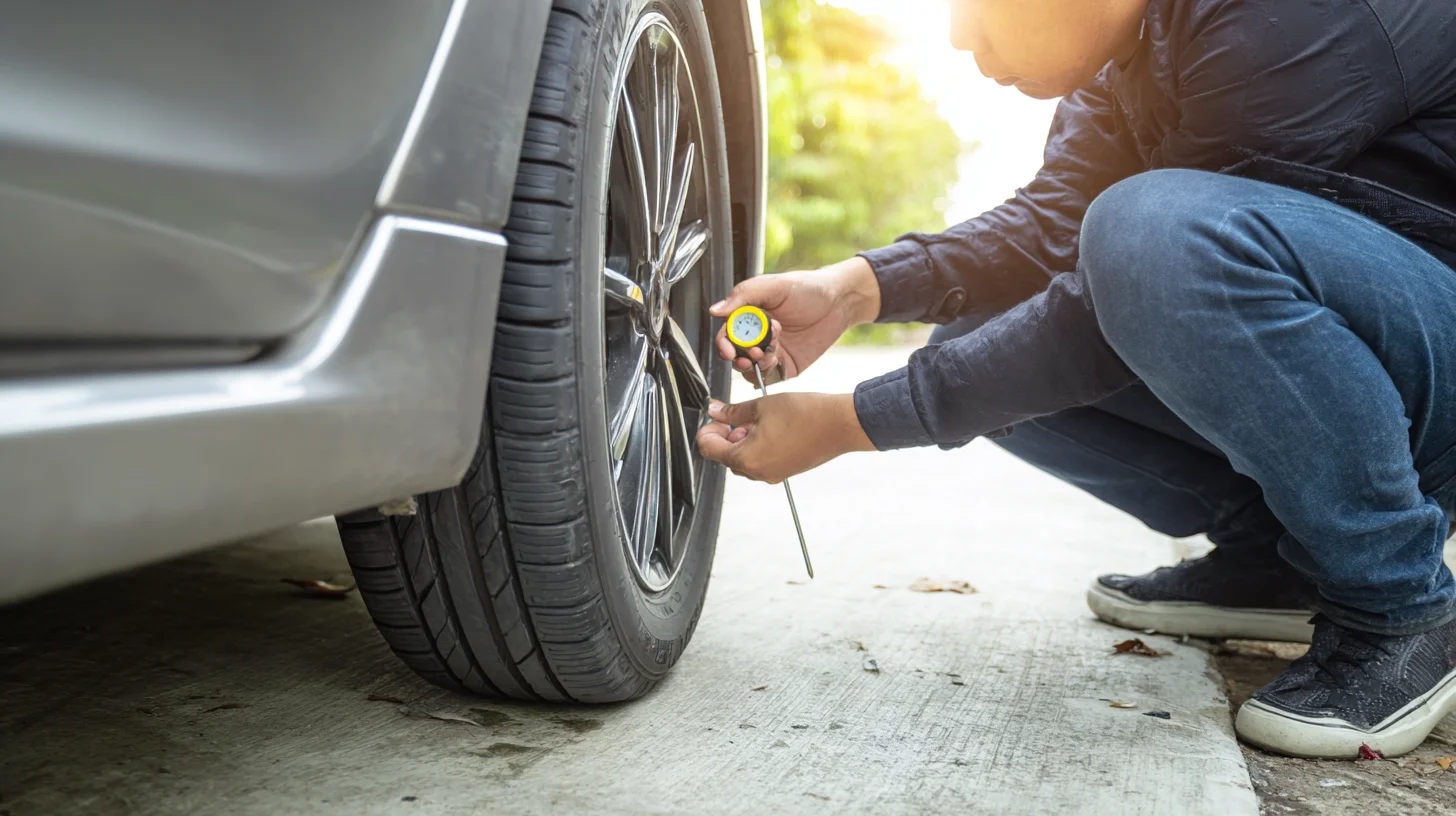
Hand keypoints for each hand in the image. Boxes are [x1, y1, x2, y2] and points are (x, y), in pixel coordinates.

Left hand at [695, 394, 874, 483]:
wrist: (839, 424)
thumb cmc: (804, 414)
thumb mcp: (761, 406)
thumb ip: (733, 412)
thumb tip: (715, 411)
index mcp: (747, 459)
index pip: (709, 449)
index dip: (708, 430)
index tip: (717, 417)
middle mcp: (758, 473)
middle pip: (726, 457)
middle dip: (726, 436)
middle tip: (738, 416)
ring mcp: (773, 475)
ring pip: (744, 461)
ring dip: (742, 442)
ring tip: (757, 421)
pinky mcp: (785, 471)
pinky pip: (762, 463)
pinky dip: (758, 447)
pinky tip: (770, 429)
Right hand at [710, 256, 880, 383]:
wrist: (840, 301)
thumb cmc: (808, 288)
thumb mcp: (774, 286)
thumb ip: (744, 296)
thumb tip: (716, 310)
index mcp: (750, 316)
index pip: (727, 333)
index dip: (724, 342)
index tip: (728, 348)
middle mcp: (758, 336)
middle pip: (735, 355)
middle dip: (737, 358)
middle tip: (750, 354)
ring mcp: (771, 352)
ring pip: (749, 369)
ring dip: (752, 366)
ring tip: (765, 355)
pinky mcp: (786, 366)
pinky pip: (769, 377)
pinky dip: (766, 373)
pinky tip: (776, 360)